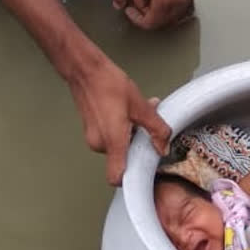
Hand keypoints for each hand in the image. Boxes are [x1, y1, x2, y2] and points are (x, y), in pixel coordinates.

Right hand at [68, 55, 170, 184]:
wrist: (86, 70)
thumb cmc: (109, 85)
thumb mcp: (141, 107)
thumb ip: (156, 130)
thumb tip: (163, 147)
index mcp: (112, 142)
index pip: (117, 177)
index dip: (131, 179)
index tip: (145, 172)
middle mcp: (99, 144)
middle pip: (123, 157)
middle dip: (139, 144)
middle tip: (149, 127)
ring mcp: (93, 136)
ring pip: (119, 144)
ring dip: (133, 133)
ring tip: (141, 112)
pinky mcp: (92, 128)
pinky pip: (111, 135)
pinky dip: (123, 127)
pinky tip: (130, 110)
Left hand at [111, 0, 200, 28]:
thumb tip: (118, 5)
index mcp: (164, 0)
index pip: (151, 23)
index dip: (137, 19)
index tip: (130, 9)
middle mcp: (180, 2)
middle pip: (163, 21)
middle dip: (149, 14)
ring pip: (175, 13)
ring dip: (162, 10)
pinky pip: (183, 3)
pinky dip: (173, 2)